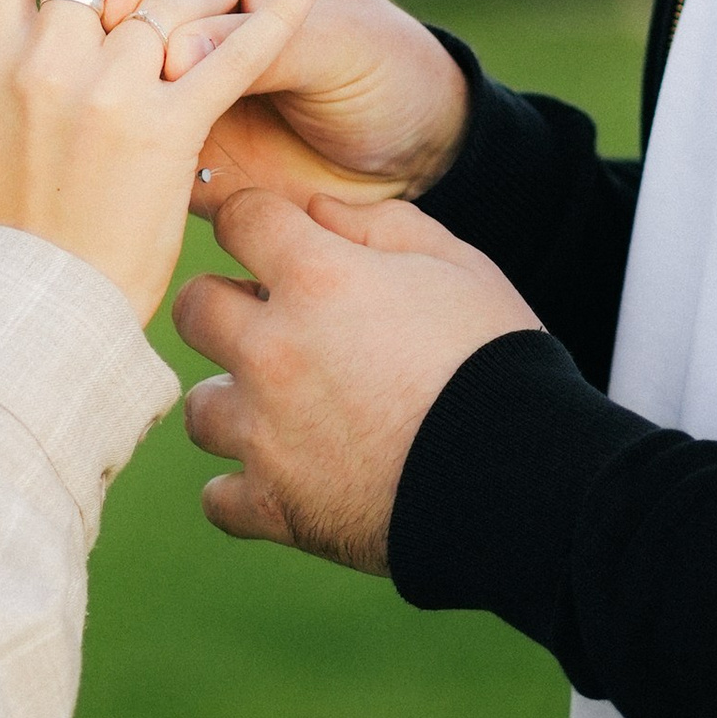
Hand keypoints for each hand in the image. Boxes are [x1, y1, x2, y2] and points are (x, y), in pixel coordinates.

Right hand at [96, 0, 468, 216]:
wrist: (413, 157)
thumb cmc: (387, 69)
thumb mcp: (341, 42)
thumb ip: (263, 42)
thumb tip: (174, 54)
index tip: (110, 12)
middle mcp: (187, 10)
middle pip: (108, 7)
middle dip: (101, 41)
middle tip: (117, 82)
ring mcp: (177, 76)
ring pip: (108, 76)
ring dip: (105, 100)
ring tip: (126, 133)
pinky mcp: (177, 136)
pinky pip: (132, 138)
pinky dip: (127, 152)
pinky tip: (144, 173)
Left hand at [172, 191, 540, 571]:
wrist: (522, 480)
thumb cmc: (497, 360)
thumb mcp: (459, 266)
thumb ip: (380, 226)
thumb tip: (316, 210)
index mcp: (317, 277)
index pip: (239, 218)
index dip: (256, 225)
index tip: (273, 244)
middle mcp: (273, 351)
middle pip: (194, 307)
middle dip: (226, 308)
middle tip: (272, 326)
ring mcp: (266, 434)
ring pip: (200, 409)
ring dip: (234, 404)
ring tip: (284, 413)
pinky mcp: (276, 507)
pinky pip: (218, 499)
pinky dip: (246, 490)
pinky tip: (287, 478)